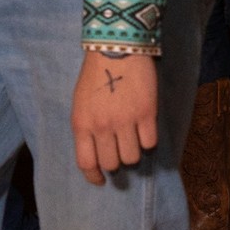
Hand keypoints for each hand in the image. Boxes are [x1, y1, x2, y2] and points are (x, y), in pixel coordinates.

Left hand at [70, 44, 160, 182]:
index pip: (86, 163)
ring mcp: (125, 121)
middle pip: (112, 163)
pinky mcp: (146, 113)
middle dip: (116, 161)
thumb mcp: (80, 104)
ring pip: (132, 157)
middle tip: (120, 151)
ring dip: (133, 152)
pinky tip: (145, 129)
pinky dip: (148, 140)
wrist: (116, 48)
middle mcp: (102, 127)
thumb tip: (96, 151)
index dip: (94, 176)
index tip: (101, 180)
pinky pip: (150, 143)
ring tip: (134, 139)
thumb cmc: (95, 76)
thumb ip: (86, 128)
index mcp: (82, 124)